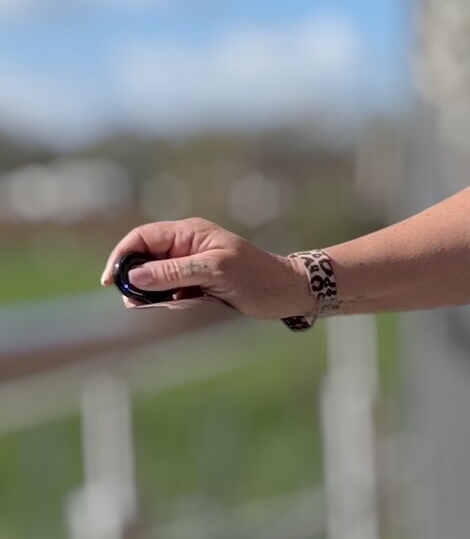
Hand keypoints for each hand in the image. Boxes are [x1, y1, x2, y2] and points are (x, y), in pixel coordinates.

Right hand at [100, 218, 312, 320]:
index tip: (111, 281)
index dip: (122, 257)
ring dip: (153, 293)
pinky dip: (169, 300)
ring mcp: (192, 264)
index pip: (142, 238)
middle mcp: (187, 245)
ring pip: (156, 277)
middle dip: (136, 280)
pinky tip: (183, 306)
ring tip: (167, 304)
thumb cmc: (258, 278)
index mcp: (189, 233)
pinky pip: (172, 290)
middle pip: (144, 258)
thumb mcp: (215, 272)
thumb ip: (174, 272)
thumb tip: (134, 276)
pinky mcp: (199, 282)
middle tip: (135, 303)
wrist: (289, 292)